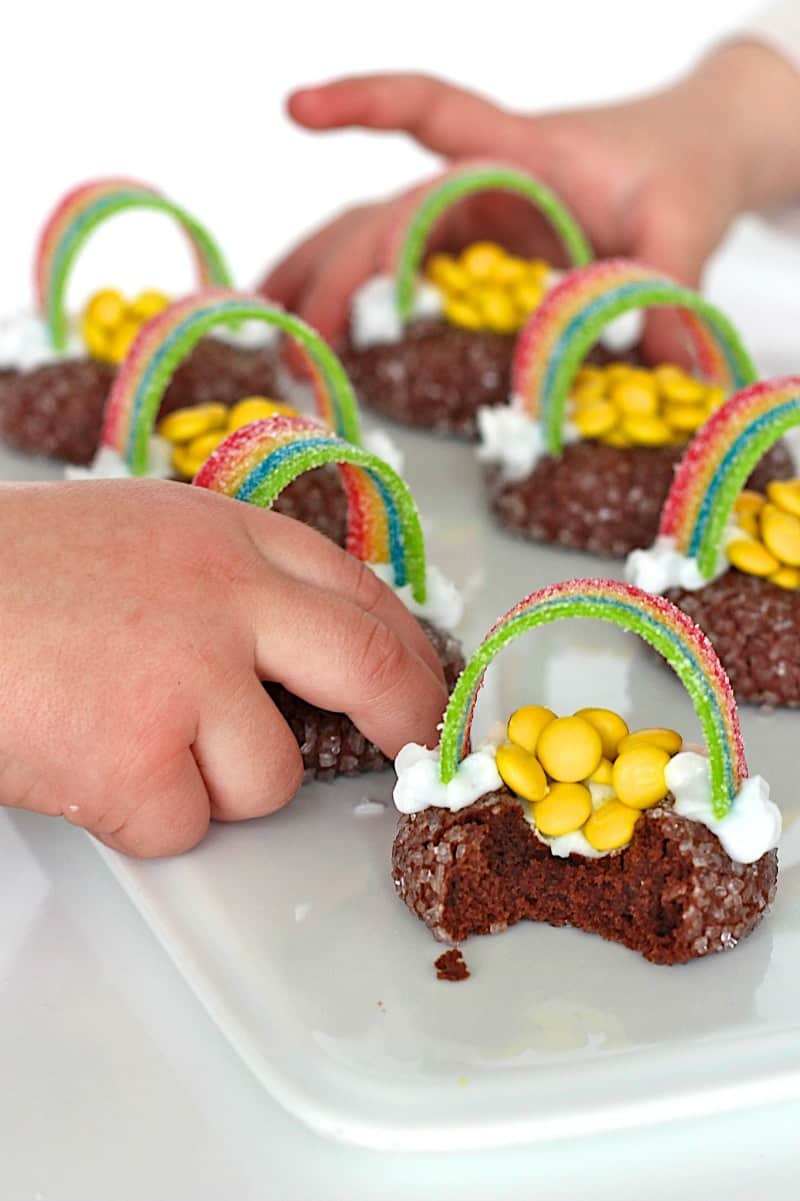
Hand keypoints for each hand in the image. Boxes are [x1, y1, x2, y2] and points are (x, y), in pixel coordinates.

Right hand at [0, 481, 446, 856]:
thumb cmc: (10, 577)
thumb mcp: (140, 536)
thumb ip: (227, 580)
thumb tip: (303, 651)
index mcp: (224, 536)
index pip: (360, 593)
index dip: (408, 650)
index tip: (426, 689)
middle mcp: (224, 597)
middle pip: (370, 665)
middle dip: (407, 719)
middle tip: (414, 751)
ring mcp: (186, 676)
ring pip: (268, 777)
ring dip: (212, 784)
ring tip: (125, 736)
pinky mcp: (138, 758)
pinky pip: (184, 825)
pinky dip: (139, 816)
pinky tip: (83, 763)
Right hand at [265, 45, 799, 352]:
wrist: (684, 155)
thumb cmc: (677, 172)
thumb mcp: (684, 224)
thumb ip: (671, 285)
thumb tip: (675, 368)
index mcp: (517, 153)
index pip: (433, 110)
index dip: (367, 105)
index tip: (298, 107)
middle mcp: (470, 179)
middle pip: (380, 215)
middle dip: (332, 278)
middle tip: (297, 351)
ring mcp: (457, 214)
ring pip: (359, 233)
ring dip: (307, 280)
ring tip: (261, 337)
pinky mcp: (455, 246)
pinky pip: (380, 262)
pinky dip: (335, 288)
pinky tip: (299, 326)